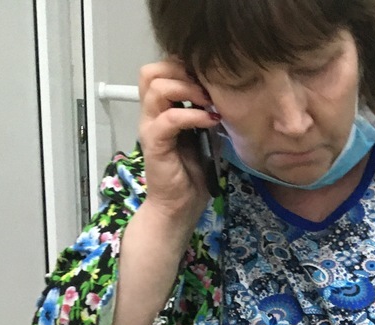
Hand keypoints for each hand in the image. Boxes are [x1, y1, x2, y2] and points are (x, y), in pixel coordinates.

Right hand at [136, 58, 218, 226]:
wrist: (180, 207)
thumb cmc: (192, 174)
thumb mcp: (204, 137)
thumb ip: (205, 114)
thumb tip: (224, 96)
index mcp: (161, 110)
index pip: (159, 70)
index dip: (182, 66)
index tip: (209, 79)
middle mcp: (151, 114)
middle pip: (151, 72)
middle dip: (181, 72)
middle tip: (207, 88)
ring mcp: (150, 128)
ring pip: (156, 88)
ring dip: (187, 90)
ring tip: (209, 103)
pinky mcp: (155, 144)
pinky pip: (169, 118)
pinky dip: (192, 115)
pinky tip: (210, 121)